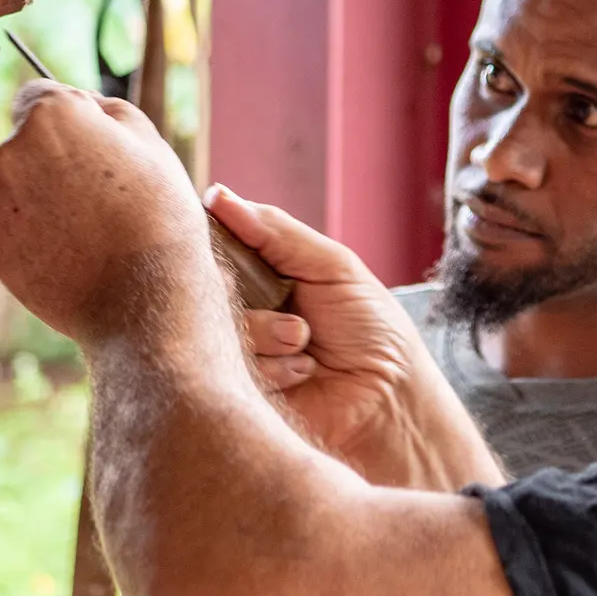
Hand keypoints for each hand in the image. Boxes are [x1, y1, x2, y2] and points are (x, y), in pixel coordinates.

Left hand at [0, 81, 214, 345]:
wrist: (147, 301)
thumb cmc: (160, 217)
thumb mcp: (153, 145)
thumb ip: (108, 111)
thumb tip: (82, 104)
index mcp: (51, 115)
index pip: (40, 95)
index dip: (72, 118)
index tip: (96, 144)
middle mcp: (11, 152)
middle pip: (28, 144)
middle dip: (57, 159)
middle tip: (106, 194)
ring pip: (20, 189)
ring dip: (47, 200)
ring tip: (95, 231)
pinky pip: (15, 231)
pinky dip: (38, 238)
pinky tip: (77, 255)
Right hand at [208, 186, 504, 488]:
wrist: (393, 398)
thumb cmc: (372, 329)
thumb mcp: (332, 266)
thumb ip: (274, 231)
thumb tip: (217, 197)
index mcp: (258, 276)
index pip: (211, 247)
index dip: (214, 245)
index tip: (233, 253)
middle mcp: (239, 312)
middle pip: (203, 286)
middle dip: (247, 290)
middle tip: (289, 304)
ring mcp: (235, 354)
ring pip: (216, 328)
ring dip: (270, 333)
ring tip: (306, 344)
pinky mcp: (237, 394)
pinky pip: (228, 369)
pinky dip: (273, 367)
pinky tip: (303, 374)